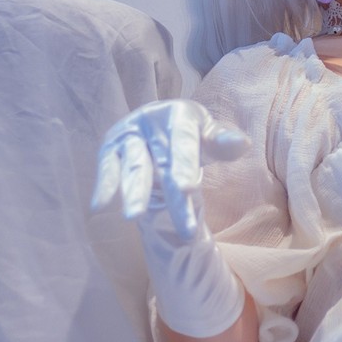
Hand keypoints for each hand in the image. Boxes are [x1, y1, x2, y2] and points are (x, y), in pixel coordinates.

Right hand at [93, 100, 248, 239]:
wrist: (162, 123)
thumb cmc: (194, 134)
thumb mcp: (210, 135)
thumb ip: (223, 142)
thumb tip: (243, 144)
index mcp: (179, 114)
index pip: (184, 142)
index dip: (184, 165)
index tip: (187, 190)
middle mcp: (149, 121)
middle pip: (161, 162)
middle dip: (171, 196)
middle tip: (183, 227)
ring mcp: (128, 135)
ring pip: (133, 167)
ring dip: (133, 193)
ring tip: (134, 217)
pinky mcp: (111, 149)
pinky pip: (107, 168)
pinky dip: (104, 185)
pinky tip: (98, 206)